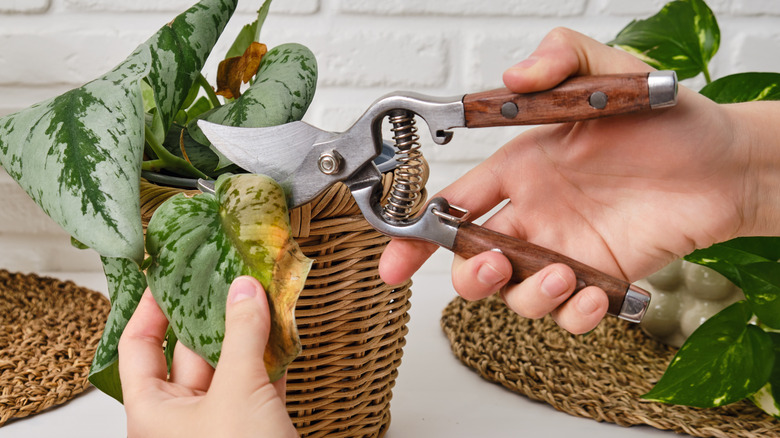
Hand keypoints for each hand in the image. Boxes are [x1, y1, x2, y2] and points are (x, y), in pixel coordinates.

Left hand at [119, 276, 297, 437]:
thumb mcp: (238, 391)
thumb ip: (242, 335)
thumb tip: (245, 288)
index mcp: (153, 411)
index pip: (137, 346)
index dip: (151, 308)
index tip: (169, 275)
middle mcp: (180, 416)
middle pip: (191, 350)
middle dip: (213, 313)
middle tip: (230, 276)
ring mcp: (218, 420)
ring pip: (229, 365)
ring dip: (248, 333)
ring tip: (261, 294)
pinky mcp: (252, 426)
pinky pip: (257, 382)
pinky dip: (271, 358)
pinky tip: (283, 329)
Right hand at [379, 28, 768, 333]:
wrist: (724, 163)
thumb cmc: (666, 121)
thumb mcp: (608, 74)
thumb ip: (559, 60)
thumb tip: (510, 79)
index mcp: (521, 169)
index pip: (453, 205)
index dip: (416, 233)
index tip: (394, 258)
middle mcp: (535, 215)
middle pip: (472, 262)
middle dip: (469, 275)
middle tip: (495, 264)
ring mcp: (564, 251)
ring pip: (515, 296)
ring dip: (527, 295)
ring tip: (565, 275)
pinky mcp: (600, 279)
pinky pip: (568, 316)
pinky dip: (574, 316)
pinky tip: (597, 293)